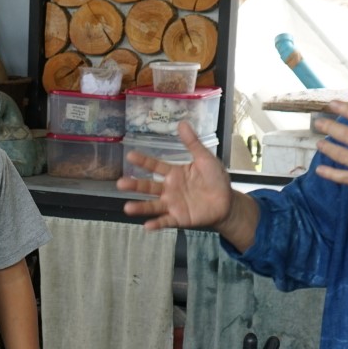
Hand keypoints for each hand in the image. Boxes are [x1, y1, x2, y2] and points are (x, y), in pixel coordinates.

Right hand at [116, 122, 234, 229]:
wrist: (227, 202)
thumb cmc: (215, 179)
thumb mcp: (205, 159)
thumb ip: (193, 144)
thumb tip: (182, 123)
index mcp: (174, 173)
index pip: (155, 166)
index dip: (143, 161)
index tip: (130, 155)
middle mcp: (169, 189)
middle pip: (148, 187)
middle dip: (134, 185)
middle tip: (120, 183)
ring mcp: (172, 204)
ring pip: (153, 205)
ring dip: (140, 207)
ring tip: (127, 208)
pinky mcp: (179, 218)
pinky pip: (166, 221)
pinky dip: (156, 224)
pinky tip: (147, 225)